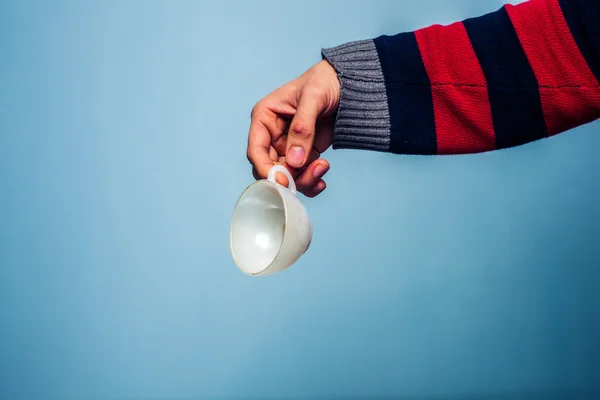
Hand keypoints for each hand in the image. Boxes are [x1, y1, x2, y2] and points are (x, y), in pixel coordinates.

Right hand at [247, 60, 339, 196]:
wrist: (348, 83)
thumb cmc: (325, 81)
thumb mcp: (313, 97)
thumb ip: (303, 128)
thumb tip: (295, 160)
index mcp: (265, 117)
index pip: (256, 150)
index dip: (265, 168)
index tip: (283, 180)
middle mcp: (273, 135)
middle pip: (270, 167)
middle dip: (289, 176)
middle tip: (311, 173)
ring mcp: (289, 146)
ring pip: (287, 175)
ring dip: (304, 179)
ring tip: (323, 167)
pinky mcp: (305, 154)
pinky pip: (302, 176)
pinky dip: (310, 182)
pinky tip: (322, 181)